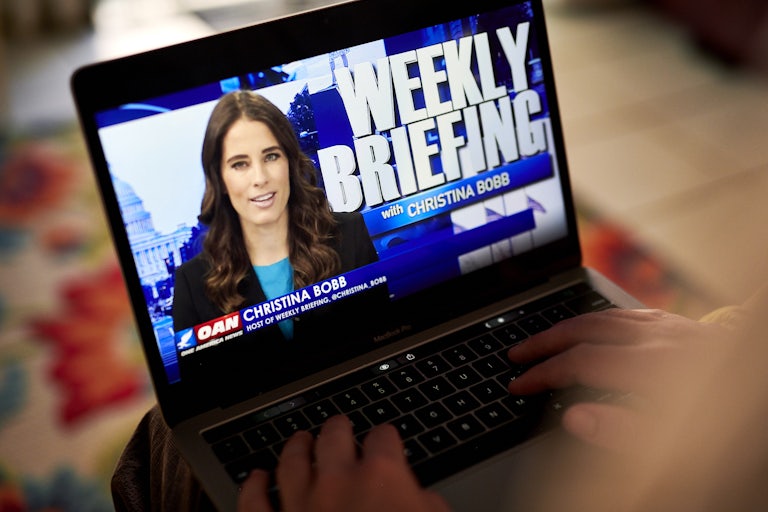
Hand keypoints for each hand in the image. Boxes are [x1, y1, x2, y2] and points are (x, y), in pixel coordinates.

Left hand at [237, 414, 450, 511]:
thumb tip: (423, 499)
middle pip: (334, 437)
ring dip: (296, 446)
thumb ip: (426, 505)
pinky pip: (255, 503)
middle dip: (339, 429)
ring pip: (292, 462)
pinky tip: (256, 478)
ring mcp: (301, 505)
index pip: (383, 438)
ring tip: (300, 439)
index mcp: (381, 476)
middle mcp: (337, 482)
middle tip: (340, 425)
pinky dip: (253, 487)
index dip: (386, 437)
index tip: (386, 439)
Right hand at [506, 308, 729, 452]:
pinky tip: (589, 327)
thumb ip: (622, 432)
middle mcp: (659, 339)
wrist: (766, 382)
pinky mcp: (680, 325)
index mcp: (655, 367)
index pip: (580, 364)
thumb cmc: (729, 427)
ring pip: (603, 316)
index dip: (542, 374)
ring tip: (540, 340)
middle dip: (544, 342)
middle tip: (515, 355)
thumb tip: (574, 417)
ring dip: (565, 326)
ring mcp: (670, 327)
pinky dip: (597, 318)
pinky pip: (627, 312)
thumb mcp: (678, 445)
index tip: (517, 384)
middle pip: (584, 330)